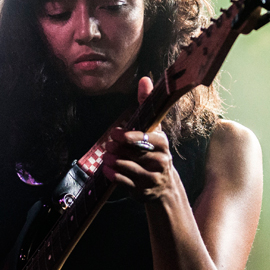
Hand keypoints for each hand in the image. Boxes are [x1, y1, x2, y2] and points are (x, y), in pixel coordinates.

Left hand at [105, 76, 182, 204]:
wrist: (163, 185)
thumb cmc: (154, 151)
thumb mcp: (153, 129)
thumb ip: (146, 104)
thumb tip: (144, 79)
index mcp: (163, 144)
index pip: (149, 140)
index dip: (132, 137)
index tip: (116, 134)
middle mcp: (161, 161)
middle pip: (136, 154)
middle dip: (120, 149)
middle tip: (107, 145)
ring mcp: (152, 178)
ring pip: (130, 168)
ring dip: (114, 162)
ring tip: (105, 156)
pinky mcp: (143, 191)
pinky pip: (125, 183)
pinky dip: (114, 176)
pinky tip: (106, 170)